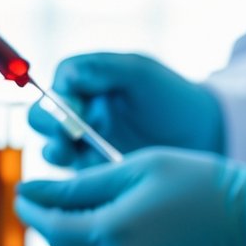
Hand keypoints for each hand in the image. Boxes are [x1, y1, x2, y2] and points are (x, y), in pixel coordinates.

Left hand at [14, 148, 245, 245]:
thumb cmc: (198, 184)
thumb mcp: (133, 170)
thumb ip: (78, 185)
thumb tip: (30, 190)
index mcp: (108, 235)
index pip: (48, 226)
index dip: (31, 207)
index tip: (22, 191)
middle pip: (60, 245)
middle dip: (53, 219)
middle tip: (57, 195)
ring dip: (76, 238)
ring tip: (98, 210)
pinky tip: (119, 234)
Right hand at [27, 53, 224, 168]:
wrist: (204, 138)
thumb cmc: (173, 98)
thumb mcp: (141, 73)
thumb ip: (102, 67)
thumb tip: (65, 76)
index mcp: (86, 86)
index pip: (55, 89)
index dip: (58, 99)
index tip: (75, 107)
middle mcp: (79, 115)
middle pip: (41, 118)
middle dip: (49, 126)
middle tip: (67, 134)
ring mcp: (83, 147)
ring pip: (51, 149)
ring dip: (54, 150)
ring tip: (69, 154)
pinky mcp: (92, 175)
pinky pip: (69, 178)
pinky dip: (68, 177)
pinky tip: (84, 177)